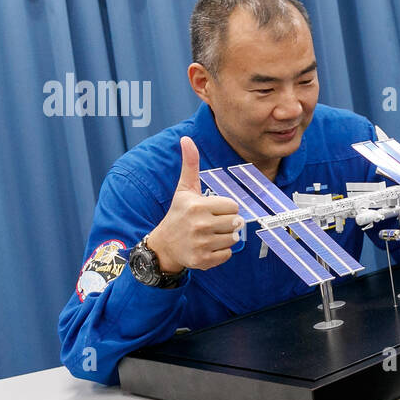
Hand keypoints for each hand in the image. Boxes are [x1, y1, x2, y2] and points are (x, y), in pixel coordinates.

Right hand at [147, 136, 243, 272]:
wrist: (164, 245)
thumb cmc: (178, 214)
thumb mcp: (184, 189)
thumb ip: (190, 164)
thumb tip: (186, 138)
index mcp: (197, 206)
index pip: (233, 206)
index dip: (225, 208)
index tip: (211, 210)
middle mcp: (199, 225)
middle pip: (236, 222)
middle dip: (227, 223)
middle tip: (211, 223)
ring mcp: (201, 244)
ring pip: (233, 238)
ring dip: (225, 237)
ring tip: (209, 235)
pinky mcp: (203, 260)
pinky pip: (228, 254)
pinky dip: (221, 252)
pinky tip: (207, 247)